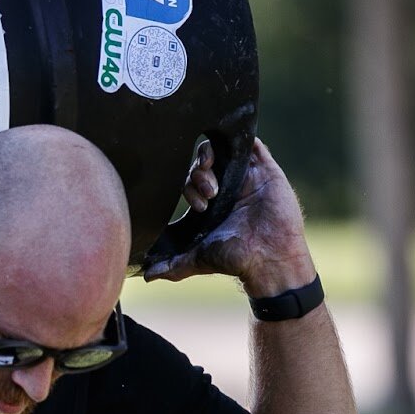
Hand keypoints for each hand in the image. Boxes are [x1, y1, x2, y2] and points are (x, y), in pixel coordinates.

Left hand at [142, 138, 316, 296]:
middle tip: (207, 193)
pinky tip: (232, 143)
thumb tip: (145, 275)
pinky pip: (253, 144)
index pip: (189, 181)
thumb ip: (172, 266)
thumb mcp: (198, 259)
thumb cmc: (235, 259)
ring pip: (222, 149)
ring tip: (209, 166)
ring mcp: (246, 176)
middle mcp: (226, 187)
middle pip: (202, 164)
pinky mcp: (266, 170)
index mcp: (210, 203)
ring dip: (210, 154)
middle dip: (197, 174)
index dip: (187, 187)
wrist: (269, 258)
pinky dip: (242, 138)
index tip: (197, 206)